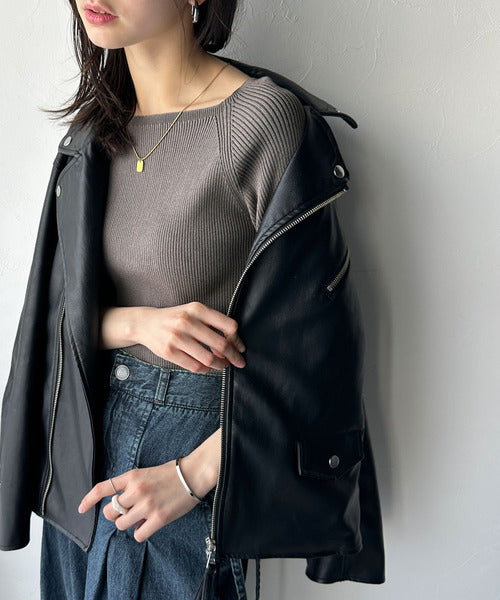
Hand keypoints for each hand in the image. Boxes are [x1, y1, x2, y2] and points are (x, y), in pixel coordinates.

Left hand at [77, 454, 215, 542]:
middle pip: (110, 512)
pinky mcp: (159, 518)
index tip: (81, 509)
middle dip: (115, 514)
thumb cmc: (171, 473)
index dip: (88, 500)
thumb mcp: (146, 472)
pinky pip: (137, 535)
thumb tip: (119, 506)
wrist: (193, 474)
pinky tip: (146, 526)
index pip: (103, 488)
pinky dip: (139, 533)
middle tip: (127, 512)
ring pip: (121, 524)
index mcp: (133, 477)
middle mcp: (136, 491)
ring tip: (139, 518)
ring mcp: (147, 505)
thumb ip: (131, 486)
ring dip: (127, 524)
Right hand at [99, 302, 245, 372]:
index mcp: (197, 309)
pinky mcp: (169, 352)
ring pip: (209, 359)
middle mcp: (187, 322)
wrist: (146, 323)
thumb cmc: (175, 318)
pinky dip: (205, 370)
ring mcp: (177, 338)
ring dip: (220, 365)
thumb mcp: (193, 311)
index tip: (240, 347)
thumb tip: (233, 342)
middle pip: (221, 344)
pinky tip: (207, 367)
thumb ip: (212, 322)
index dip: (237, 340)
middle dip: (233, 356)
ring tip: (223, 365)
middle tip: (238, 362)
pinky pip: (195, 366)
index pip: (228, 326)